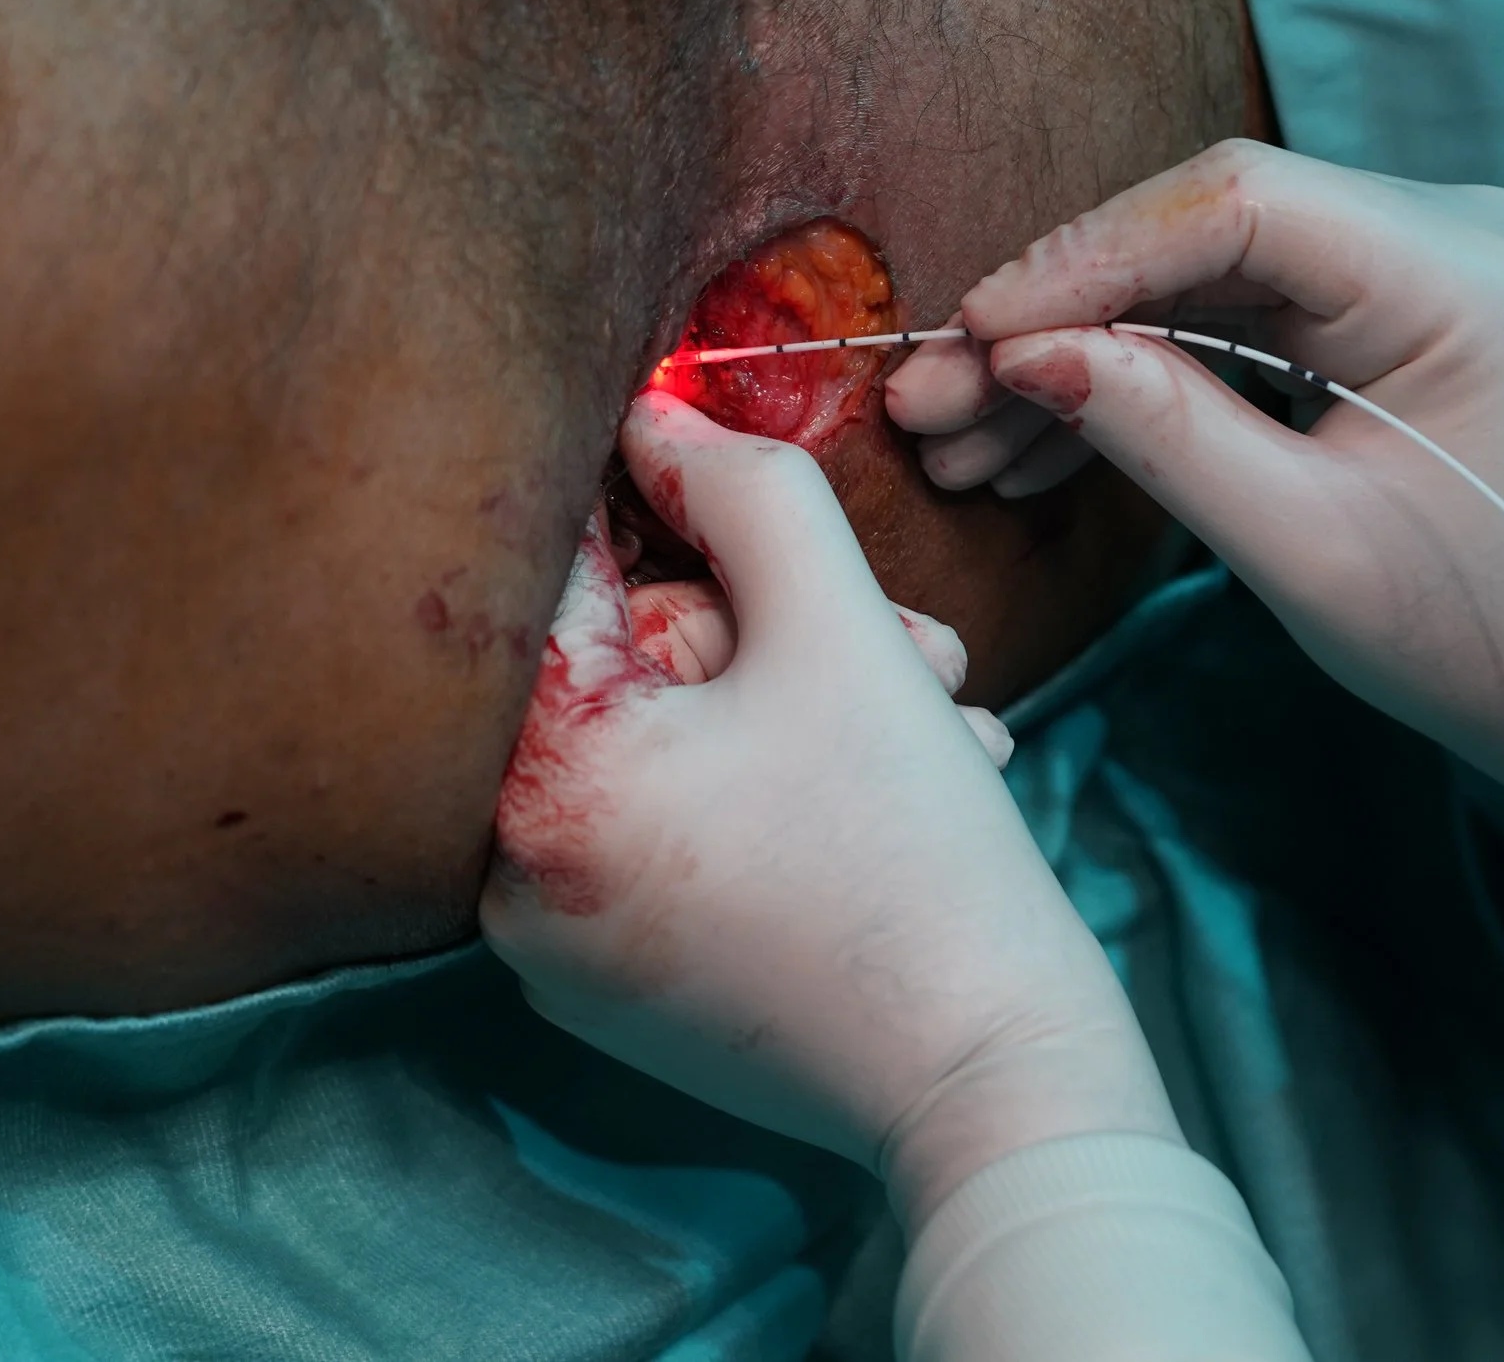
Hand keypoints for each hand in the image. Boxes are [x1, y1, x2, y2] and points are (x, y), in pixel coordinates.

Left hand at [483, 392, 1180, 1230]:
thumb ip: (745, 489)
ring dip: (805, 708)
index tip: (742, 486)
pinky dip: (769, 795)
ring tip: (936, 727)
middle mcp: (509, 881)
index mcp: (534, 785)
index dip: (667, 502)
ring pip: (671, 750)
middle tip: (918, 650)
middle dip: (784, 633)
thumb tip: (652, 417)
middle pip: (632, 670)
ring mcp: (560, 948)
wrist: (994, 1085)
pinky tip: (886, 795)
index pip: (566, 574)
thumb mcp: (842, 630)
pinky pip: (675, 835)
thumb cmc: (916, 858)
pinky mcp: (618, 989)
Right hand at [912, 139, 1503, 815]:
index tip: (975, 337)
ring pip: (1193, 275)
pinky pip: (1227, 317)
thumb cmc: (1480, 631)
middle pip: (1198, 229)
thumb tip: (1023, 353)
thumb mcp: (1304, 548)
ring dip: (1074, 354)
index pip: (1234, 205)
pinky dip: (1134, 377)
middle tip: (927, 399)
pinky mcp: (1375, 311)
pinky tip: (1032, 440)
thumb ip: (1164, 434)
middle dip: (1053, 318)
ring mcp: (1408, 265)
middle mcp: (1440, 232)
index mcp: (1456, 273)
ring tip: (956, 440)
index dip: (1082, 260)